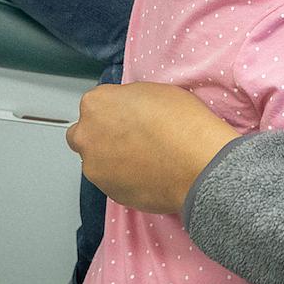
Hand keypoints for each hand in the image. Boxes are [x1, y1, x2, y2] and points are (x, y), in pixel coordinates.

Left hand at [66, 83, 238, 213]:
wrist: (197, 164)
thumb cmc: (183, 123)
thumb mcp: (155, 90)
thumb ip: (129, 99)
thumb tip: (128, 108)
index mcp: (96, 103)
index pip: (96, 103)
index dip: (117, 109)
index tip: (131, 115)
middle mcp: (87, 135)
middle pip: (85, 133)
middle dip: (102, 135)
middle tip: (131, 137)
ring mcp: (94, 167)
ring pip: (97, 160)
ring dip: (113, 158)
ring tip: (145, 158)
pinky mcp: (108, 193)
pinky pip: (112, 182)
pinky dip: (125, 178)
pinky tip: (148, 173)